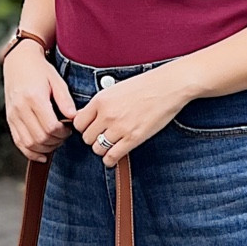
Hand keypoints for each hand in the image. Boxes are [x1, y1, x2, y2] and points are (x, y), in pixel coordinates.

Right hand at [3, 45, 75, 161]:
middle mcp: (21, 108)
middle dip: (56, 142)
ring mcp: (13, 115)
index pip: (50, 127)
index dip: (63, 133)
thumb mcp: (57, 80)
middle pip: (40, 138)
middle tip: (64, 135)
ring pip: (29, 143)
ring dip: (45, 148)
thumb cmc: (40, 70)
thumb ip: (65, 100)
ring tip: (55, 141)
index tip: (69, 129)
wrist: (18, 61)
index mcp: (34, 98)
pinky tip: (42, 154)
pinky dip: (30, 152)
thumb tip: (74, 119)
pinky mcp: (10, 119)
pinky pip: (19, 142)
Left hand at [73, 67, 191, 166]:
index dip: (84, 127)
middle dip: (93, 139)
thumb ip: (101, 104)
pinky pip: (112, 156)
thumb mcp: (116, 89)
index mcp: (100, 100)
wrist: (168, 86)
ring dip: (102, 149)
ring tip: (110, 145)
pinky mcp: (133, 138)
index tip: (91, 128)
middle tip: (103, 136)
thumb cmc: (145, 85)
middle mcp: (107, 115)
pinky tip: (114, 156)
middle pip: (86, 138)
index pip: (78, 123)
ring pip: (97, 149)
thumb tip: (88, 117)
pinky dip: (110, 160)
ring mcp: (120, 128)